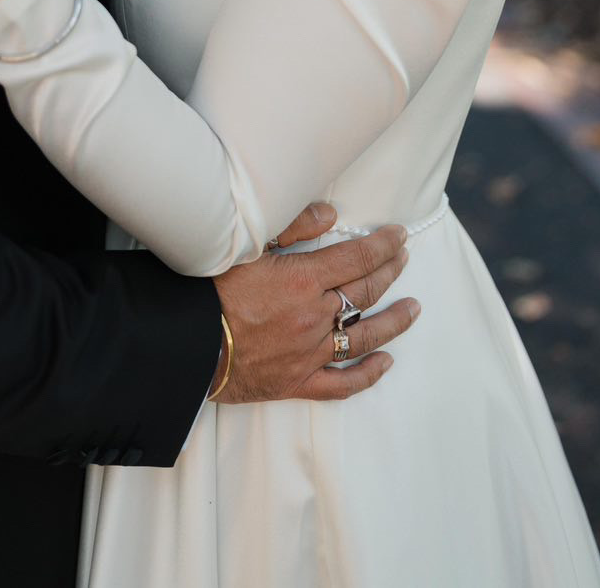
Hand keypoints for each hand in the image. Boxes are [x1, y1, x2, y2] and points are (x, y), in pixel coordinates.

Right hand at [211, 206, 417, 402]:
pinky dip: (367, 375)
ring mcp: (310, 352)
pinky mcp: (298, 382)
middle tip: (404, 259)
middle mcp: (315, 317)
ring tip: (414, 308)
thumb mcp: (246, 243)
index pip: (358, 258)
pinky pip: (342, 384)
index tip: (399, 235)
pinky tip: (385, 364)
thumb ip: (291, 225)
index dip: (383, 245)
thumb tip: (331, 215)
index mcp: (304, 280)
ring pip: (365, 337)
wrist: (185, 343)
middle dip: (390, 271)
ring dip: (393, 322)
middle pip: (365, 292)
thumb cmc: (209, 289)